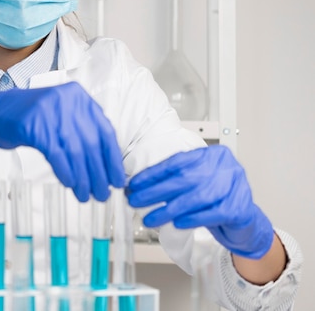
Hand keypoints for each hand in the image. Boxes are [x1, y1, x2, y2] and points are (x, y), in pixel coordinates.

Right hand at [0, 81, 125, 200]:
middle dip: (99, 173)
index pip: (104, 130)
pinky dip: (66, 172)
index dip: (112, 159)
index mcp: (78, 96)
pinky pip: (57, 154)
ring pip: (76, 150)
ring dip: (84, 178)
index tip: (118, 180)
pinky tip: (70, 185)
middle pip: (92, 143)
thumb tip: (106, 164)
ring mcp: (50, 110)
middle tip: (103, 194)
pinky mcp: (35, 124)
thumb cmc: (27, 120)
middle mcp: (67, 99)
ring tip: (87, 196)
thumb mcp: (59, 117)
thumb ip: (81, 131)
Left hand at [126, 145, 273, 258]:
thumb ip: (176, 179)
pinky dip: (191, 219)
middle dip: (155, 191)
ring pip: (195, 198)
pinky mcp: (239, 208)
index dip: (153, 174)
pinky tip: (176, 223)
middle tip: (135, 200)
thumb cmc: (216, 198)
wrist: (244, 220)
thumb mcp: (197, 182)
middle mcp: (225, 167)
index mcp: (212, 155)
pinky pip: (210, 214)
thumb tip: (141, 186)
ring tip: (150, 218)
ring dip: (168, 210)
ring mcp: (235, 187)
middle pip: (184, 179)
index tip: (134, 183)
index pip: (178, 162)